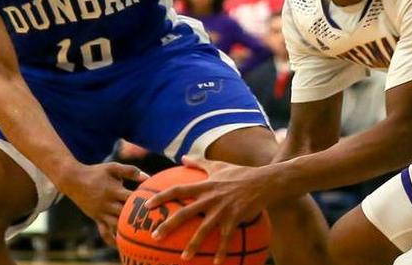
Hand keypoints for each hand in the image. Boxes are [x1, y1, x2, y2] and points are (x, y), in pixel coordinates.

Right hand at [60, 162, 147, 245]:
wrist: (73, 180)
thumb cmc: (96, 172)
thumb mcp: (113, 167)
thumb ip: (130, 171)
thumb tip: (147, 177)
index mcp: (113, 190)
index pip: (132, 198)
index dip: (144, 201)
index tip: (157, 205)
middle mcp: (107, 204)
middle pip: (126, 214)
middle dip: (139, 218)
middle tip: (154, 222)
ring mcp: (101, 213)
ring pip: (116, 225)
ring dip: (128, 230)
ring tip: (143, 235)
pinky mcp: (96, 218)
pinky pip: (104, 232)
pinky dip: (111, 240)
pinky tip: (121, 245)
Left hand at [146, 157, 273, 262]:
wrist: (264, 181)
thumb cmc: (240, 173)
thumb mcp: (219, 165)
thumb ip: (199, 162)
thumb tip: (183, 157)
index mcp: (205, 186)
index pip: (178, 190)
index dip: (161, 196)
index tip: (147, 205)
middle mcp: (210, 198)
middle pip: (185, 212)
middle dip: (168, 225)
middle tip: (154, 236)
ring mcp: (223, 209)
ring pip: (204, 229)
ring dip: (193, 245)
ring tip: (183, 258)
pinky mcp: (235, 219)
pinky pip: (226, 239)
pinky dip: (221, 252)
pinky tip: (216, 264)